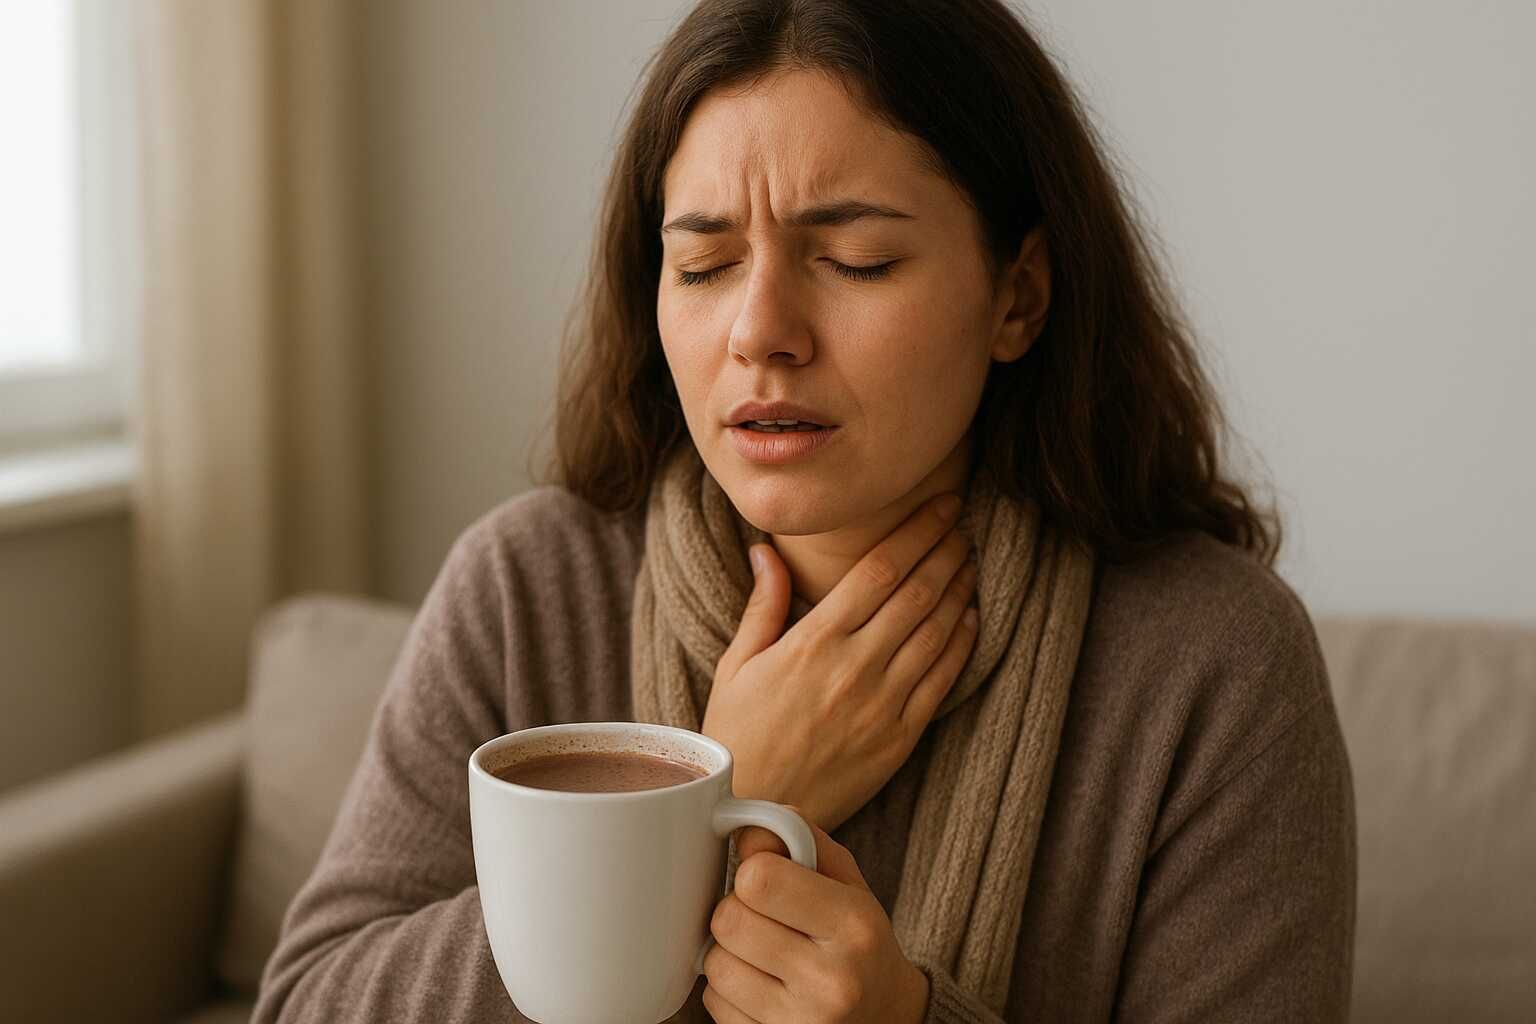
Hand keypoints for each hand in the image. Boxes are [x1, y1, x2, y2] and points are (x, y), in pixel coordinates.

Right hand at [702, 492, 979, 832]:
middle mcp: (854, 667)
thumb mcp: (736, 665)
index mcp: (813, 642)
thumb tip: (765, 549)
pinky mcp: (901, 738)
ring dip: (959, 589)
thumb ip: (763, 605)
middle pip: (916, 592)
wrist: (757, 811)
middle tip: (963, 523)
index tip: (940, 504)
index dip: (917, 531)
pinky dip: (961, 642)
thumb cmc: (739, 735)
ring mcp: (882, 704)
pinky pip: (941, 680)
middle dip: (946, 550)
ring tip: (970, 559)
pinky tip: (969, 616)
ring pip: (936, 631)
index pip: (879, 569)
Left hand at [702, 810, 930, 1023]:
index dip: (753, 870)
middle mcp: (832, 980)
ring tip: (765, 955)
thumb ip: (802, 841)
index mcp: (854, 925)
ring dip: (729, 952)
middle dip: (738, 911)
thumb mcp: (849, 883)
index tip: (768, 879)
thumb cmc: (859, 941)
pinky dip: (729, 991)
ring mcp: (801, 1022)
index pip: (759, 877)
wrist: (887, 1018)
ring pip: (715, 964)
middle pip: (729, 920)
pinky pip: (714, 1003)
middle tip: (764, 918)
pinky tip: (763, 987)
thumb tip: (744, 826)